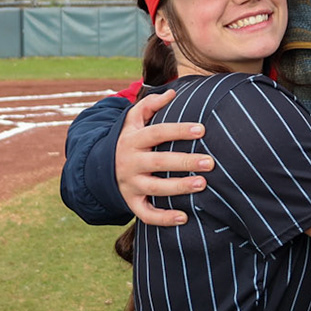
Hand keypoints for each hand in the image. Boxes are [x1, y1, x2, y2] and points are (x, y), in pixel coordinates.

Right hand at [117, 88, 214, 226]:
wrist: (100, 168)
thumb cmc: (128, 141)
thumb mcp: (132, 121)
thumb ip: (150, 105)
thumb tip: (173, 92)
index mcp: (133, 140)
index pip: (157, 133)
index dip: (178, 130)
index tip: (201, 130)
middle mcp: (130, 162)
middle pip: (159, 161)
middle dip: (185, 161)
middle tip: (210, 162)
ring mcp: (130, 184)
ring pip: (155, 188)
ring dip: (179, 187)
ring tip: (202, 184)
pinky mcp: (131, 202)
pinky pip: (145, 214)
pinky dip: (163, 218)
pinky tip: (184, 218)